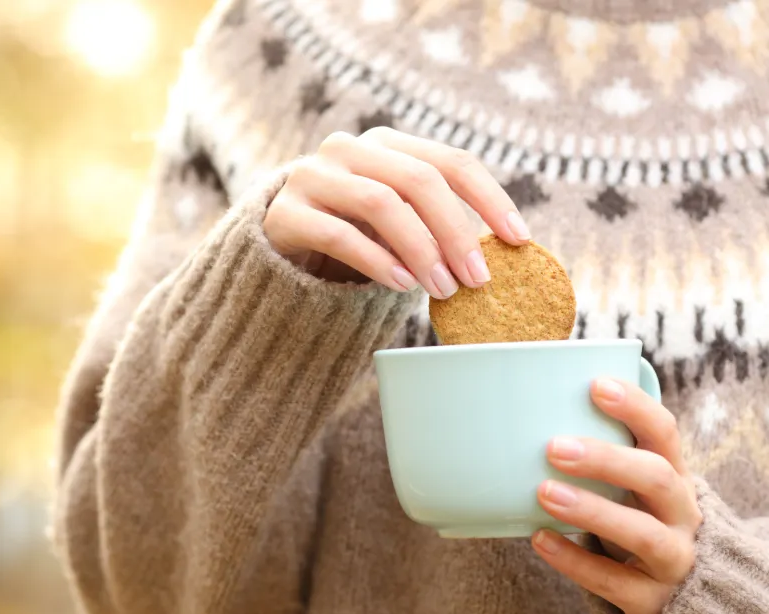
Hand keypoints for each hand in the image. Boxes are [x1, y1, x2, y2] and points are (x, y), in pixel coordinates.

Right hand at [263, 127, 529, 297]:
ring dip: (421, 249)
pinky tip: (401, 284)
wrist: (275, 245)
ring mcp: (312, 177)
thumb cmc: (352, 235)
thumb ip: (434, 223)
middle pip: (418, 180)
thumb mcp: (396, 221)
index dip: (490, 198)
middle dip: (456, 232)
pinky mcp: (284, 213)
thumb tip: (499, 254)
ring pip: (380, 203)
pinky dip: (377, 261)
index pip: (451, 161)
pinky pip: (338, 234)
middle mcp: (348, 149)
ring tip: (442, 289)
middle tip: (478, 278)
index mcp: (386, 144)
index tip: (518, 239)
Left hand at [531, 378, 702, 613]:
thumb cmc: (633, 517)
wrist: (677, 594)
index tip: (596, 385)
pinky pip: (613, 582)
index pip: (664, 433)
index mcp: (674, 474)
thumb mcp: (628, 485)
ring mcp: (672, 558)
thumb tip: (522, 412)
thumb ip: (596, 454)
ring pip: (643, 534)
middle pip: (657, 479)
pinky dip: (574, 560)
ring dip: (592, 511)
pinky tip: (539, 538)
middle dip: (607, 460)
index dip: (635, 407)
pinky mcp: (650, 599)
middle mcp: (682, 513)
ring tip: (545, 493)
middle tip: (554, 446)